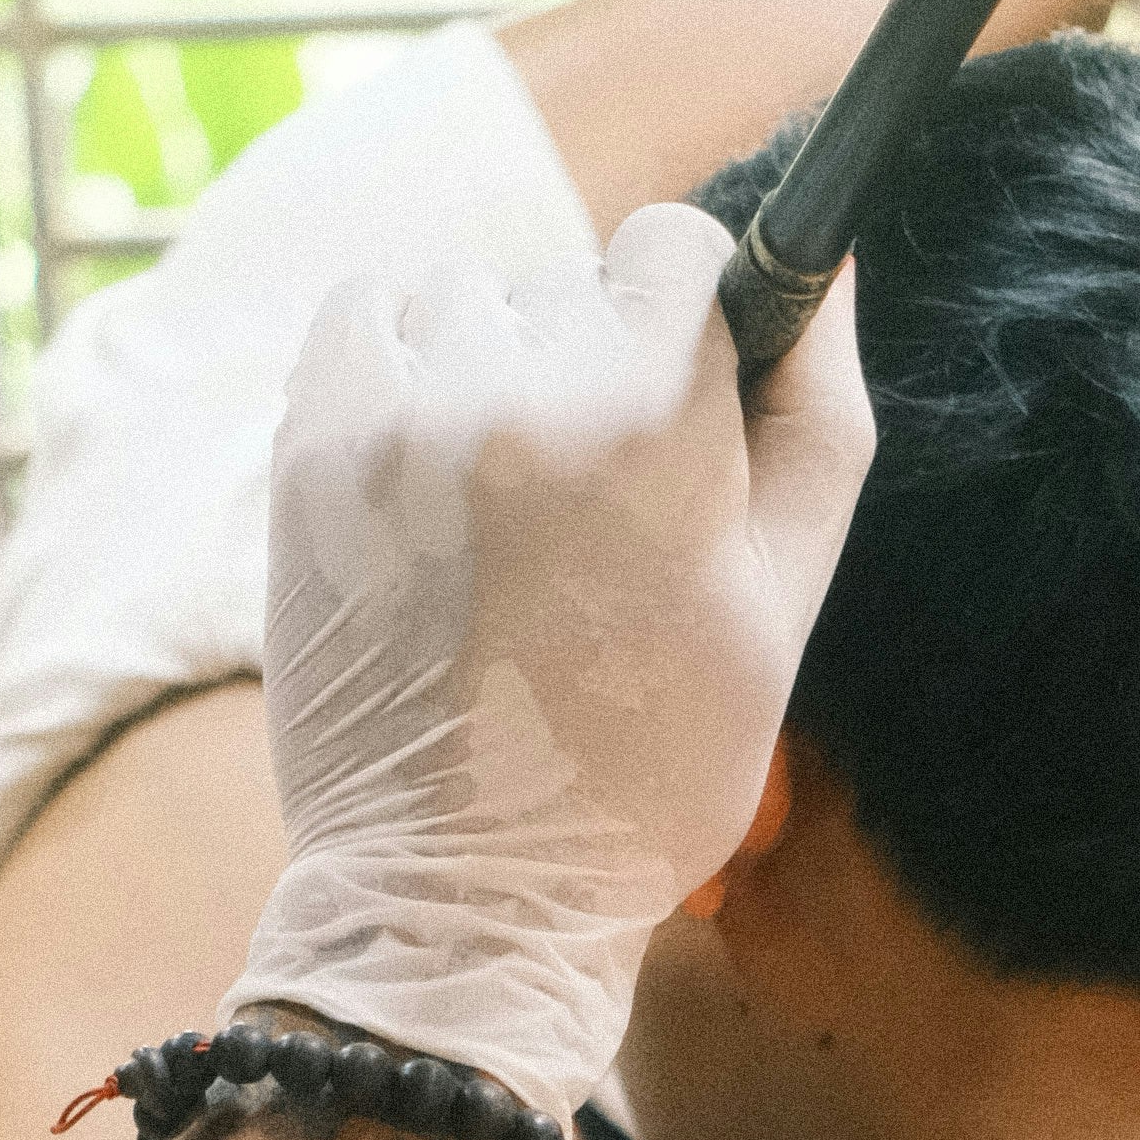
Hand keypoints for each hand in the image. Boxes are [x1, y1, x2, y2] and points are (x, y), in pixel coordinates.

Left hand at [236, 202, 870, 1126]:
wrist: (464, 895)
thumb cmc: (652, 765)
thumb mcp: (783, 602)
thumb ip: (819, 417)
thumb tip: (828, 262)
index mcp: (652, 419)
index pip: (679, 243)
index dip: (694, 320)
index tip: (685, 408)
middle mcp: (515, 391)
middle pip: (573, 280)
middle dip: (596, 363)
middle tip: (594, 515)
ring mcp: (396, 419)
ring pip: (468, 297)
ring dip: (493, 364)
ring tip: (509, 504)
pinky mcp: (310, 455)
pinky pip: (368, 319)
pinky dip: (402, 364)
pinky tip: (433, 469)